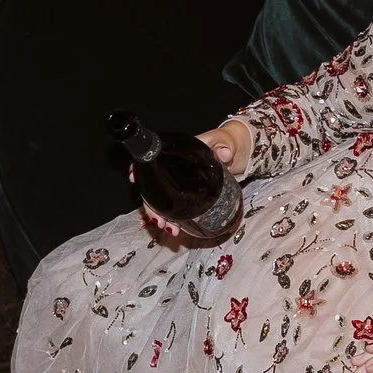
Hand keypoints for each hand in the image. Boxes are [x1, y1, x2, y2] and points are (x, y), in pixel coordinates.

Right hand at [139, 118, 255, 240]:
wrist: (238, 153)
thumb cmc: (228, 143)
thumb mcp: (226, 142)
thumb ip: (224, 146)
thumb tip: (224, 152)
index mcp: (177, 153)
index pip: (153, 160)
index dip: (140, 170)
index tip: (134, 180)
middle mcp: (174, 169)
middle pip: (154, 187)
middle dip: (152, 206)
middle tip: (159, 222)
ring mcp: (180, 183)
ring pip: (163, 201)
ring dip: (161, 216)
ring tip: (170, 230)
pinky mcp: (189, 194)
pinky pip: (175, 207)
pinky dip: (172, 218)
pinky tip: (175, 229)